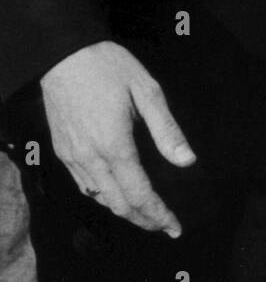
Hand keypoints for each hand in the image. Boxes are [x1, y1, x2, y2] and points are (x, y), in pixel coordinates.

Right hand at [40, 41, 195, 237]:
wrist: (64, 54)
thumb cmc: (109, 67)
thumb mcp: (147, 90)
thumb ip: (166, 130)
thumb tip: (187, 161)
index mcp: (114, 145)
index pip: (139, 194)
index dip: (158, 215)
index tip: (175, 227)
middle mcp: (90, 157)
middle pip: (118, 204)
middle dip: (143, 220)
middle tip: (164, 226)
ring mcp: (72, 156)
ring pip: (99, 198)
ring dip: (123, 211)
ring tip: (145, 214)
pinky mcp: (62, 150)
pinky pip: (83, 185)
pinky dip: (103, 197)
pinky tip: (116, 194)